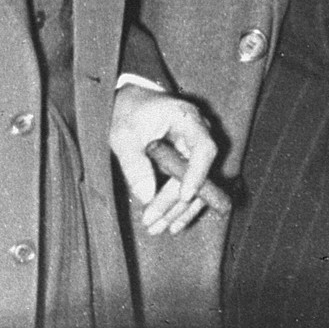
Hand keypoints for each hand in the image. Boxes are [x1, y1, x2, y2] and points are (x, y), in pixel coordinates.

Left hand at [109, 86, 217, 235]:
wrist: (132, 98)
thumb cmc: (129, 112)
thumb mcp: (124, 135)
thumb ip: (134, 164)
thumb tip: (146, 196)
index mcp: (188, 119)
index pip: (204, 149)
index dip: (197, 174)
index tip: (184, 195)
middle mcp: (199, 134)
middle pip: (199, 173)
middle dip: (176, 202)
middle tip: (153, 222)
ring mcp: (196, 148)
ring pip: (198, 184)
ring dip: (178, 209)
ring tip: (158, 229)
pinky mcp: (189, 160)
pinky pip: (191, 185)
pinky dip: (180, 204)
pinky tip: (171, 223)